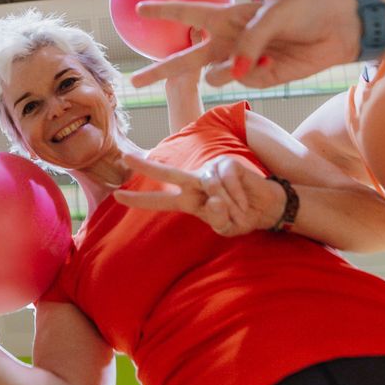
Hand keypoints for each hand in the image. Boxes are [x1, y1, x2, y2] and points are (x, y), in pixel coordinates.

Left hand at [113, 153, 284, 234]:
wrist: (268, 207)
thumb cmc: (242, 217)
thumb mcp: (227, 227)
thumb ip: (216, 219)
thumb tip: (213, 200)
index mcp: (190, 200)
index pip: (161, 200)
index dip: (140, 199)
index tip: (117, 195)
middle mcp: (196, 182)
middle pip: (168, 172)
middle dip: (147, 166)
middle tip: (125, 157)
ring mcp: (210, 171)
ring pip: (212, 188)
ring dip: (230, 206)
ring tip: (240, 209)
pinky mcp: (227, 164)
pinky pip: (228, 183)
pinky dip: (238, 197)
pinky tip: (246, 200)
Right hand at [130, 0, 359, 89]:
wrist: (341, 29)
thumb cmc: (306, 10)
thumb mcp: (274, 15)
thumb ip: (248, 41)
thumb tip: (231, 74)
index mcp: (227, 16)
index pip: (187, 14)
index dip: (163, 11)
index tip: (137, 9)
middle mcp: (229, 40)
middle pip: (186, 58)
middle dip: (160, 70)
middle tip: (134, 82)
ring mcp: (243, 60)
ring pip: (215, 74)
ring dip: (224, 70)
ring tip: (247, 61)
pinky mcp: (262, 77)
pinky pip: (244, 79)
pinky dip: (254, 69)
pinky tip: (273, 59)